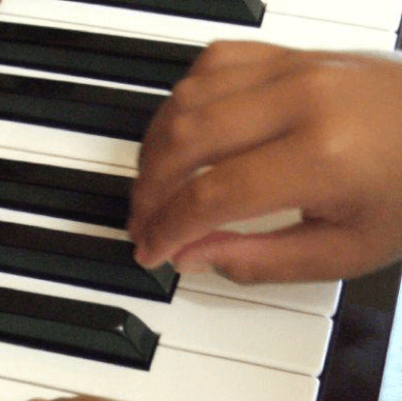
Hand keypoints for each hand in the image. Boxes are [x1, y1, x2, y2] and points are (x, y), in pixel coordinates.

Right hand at [129, 42, 401, 282]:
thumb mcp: (341, 254)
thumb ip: (259, 260)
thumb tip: (191, 255)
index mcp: (320, 157)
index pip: (211, 195)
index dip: (168, 229)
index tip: (151, 252)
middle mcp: (301, 100)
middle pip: (188, 139)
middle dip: (150, 191)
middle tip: (143, 225)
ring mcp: (296, 68)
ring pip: (190, 96)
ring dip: (157, 146)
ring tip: (153, 188)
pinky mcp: (293, 54)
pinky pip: (214, 63)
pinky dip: (182, 101)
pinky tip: (180, 136)